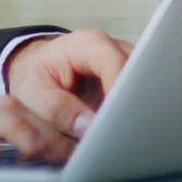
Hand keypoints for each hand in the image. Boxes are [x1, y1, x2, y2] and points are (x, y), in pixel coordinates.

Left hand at [4, 30, 132, 140]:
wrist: (39, 70)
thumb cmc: (35, 78)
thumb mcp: (34, 92)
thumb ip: (58, 108)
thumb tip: (89, 128)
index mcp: (87, 44)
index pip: (115, 63)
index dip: (120, 91)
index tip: (119, 121)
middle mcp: (113, 49)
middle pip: (138, 75)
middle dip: (133, 105)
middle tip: (125, 136)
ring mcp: (128, 64)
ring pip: (147, 88)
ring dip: (137, 112)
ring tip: (124, 137)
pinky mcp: (135, 82)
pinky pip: (144, 98)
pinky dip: (137, 116)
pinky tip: (127, 133)